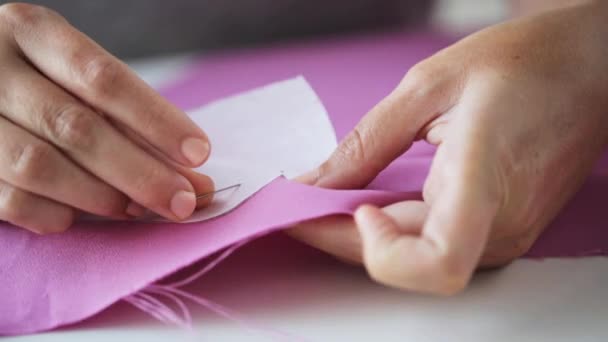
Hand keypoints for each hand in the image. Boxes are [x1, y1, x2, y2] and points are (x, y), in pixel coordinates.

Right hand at [0, 3, 213, 233]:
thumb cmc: (39, 82)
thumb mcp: (75, 78)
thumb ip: (131, 123)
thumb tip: (194, 178)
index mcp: (31, 31)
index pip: (102, 76)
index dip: (155, 119)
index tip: (198, 153)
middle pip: (75, 126)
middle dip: (139, 172)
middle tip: (182, 201)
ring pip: (38, 166)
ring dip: (101, 196)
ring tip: (139, 209)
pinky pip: (9, 199)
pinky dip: (54, 214)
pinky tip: (82, 215)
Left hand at [290, 2, 607, 293]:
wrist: (590, 66)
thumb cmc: (524, 63)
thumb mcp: (429, 85)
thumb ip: (367, 143)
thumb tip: (315, 183)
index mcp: (485, 176)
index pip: (435, 262)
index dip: (380, 252)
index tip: (351, 207)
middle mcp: (499, 222)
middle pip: (404, 260)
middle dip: (338, 234)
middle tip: (294, 199)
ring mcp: (503, 233)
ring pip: (413, 256)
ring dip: (359, 232)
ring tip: (323, 194)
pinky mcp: (499, 229)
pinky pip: (431, 242)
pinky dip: (389, 225)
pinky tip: (366, 197)